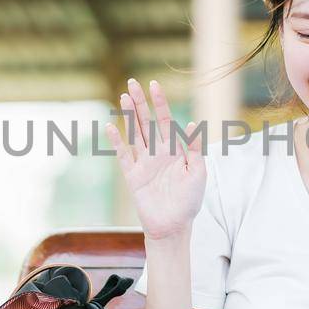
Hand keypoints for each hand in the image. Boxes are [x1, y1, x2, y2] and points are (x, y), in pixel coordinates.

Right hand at [103, 77, 206, 240]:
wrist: (173, 226)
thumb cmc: (189, 201)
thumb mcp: (198, 173)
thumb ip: (194, 149)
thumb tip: (191, 124)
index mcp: (174, 150)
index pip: (165, 120)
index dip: (159, 102)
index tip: (153, 84)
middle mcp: (157, 152)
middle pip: (146, 122)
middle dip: (139, 102)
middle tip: (131, 82)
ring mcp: (143, 163)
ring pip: (134, 134)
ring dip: (128, 116)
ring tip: (122, 97)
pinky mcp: (132, 176)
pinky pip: (122, 155)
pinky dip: (116, 142)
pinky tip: (111, 127)